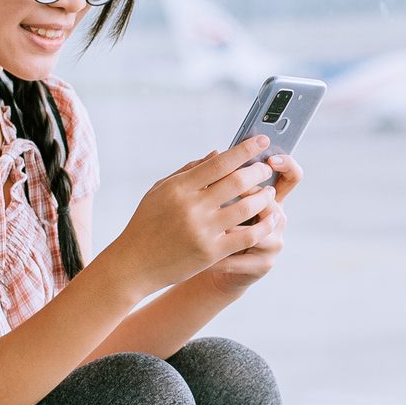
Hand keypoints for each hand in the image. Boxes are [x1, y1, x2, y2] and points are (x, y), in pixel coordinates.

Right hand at [105, 136, 279, 292]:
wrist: (134, 264)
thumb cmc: (146, 223)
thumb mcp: (160, 191)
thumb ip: (189, 170)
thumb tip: (218, 152)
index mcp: (179, 188)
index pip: (219, 162)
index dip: (244, 149)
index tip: (261, 140)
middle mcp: (192, 207)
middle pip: (237, 181)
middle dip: (258, 171)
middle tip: (266, 167)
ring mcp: (202, 231)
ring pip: (246, 207)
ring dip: (264, 197)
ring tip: (269, 192)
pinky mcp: (211, 253)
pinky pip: (246, 237)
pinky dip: (263, 226)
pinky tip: (271, 219)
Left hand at [200, 151, 302, 293]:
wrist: (212, 263)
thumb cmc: (214, 225)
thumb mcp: (219, 199)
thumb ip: (220, 178)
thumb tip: (215, 153)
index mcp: (270, 198)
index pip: (292, 176)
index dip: (287, 165)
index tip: (270, 159)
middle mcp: (277, 219)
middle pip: (272, 201)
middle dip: (250, 194)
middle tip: (229, 190)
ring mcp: (274, 243)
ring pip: (257, 230)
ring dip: (230, 227)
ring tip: (210, 224)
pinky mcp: (263, 265)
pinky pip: (241, 256)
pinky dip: (219, 254)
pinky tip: (200, 250)